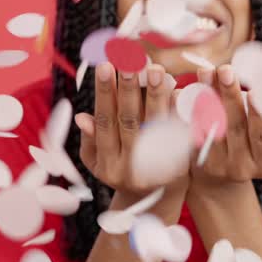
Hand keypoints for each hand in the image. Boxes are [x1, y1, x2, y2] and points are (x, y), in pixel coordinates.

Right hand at [73, 62, 182, 194]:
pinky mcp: (179, 165)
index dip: (104, 94)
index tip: (104, 65)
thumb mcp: (99, 162)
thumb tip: (81, 117)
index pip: (105, 123)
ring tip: (156, 69)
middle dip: (129, 89)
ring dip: (156, 96)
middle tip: (130, 60)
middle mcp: (131, 168)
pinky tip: (179, 90)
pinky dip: (178, 112)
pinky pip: (179, 134)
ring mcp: (156, 167)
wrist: (157, 201)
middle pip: (130, 121)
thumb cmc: (122, 172)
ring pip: (156, 126)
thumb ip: (91, 140)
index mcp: (108, 164)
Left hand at [190, 65, 261, 190]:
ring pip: (211, 125)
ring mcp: (216, 164)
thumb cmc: (253, 151)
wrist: (218, 180)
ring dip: (207, 95)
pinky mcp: (195, 160)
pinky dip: (188, 109)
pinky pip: (191, 131)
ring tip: (206, 71)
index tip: (255, 88)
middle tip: (227, 69)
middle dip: (230, 96)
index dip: (259, 111)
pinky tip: (185, 88)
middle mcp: (242, 166)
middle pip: (236, 126)